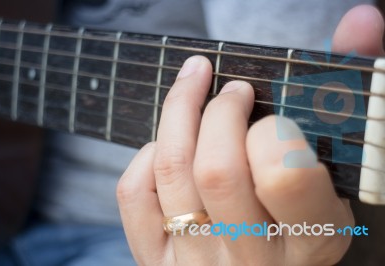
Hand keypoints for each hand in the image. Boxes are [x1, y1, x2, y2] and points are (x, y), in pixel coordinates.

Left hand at [117, 5, 383, 265]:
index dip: (271, 129)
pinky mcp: (158, 259)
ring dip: (179, 111)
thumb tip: (360, 19)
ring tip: (195, 85)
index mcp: (312, 235)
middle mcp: (253, 258)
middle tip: (233, 90)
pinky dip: (147, 156)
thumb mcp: (333, 168)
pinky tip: (167, 147)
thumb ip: (347, 93)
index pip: (284, 174)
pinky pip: (135, 195)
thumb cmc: (301, 208)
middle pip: (217, 170)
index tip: (268, 111)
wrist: (267, 264)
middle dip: (220, 109)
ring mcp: (199, 263)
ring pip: (172, 173)